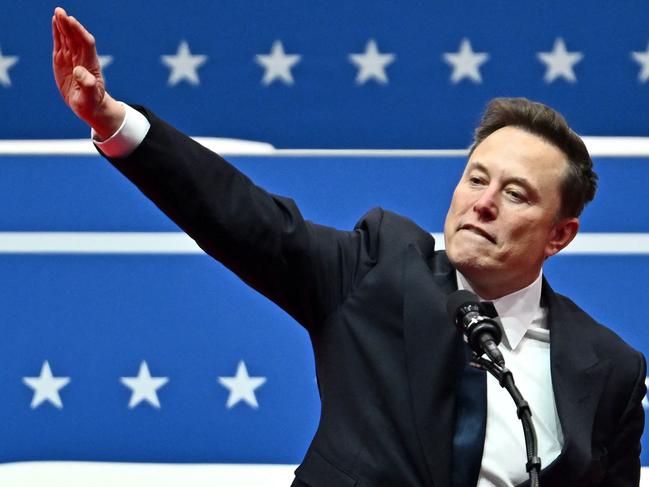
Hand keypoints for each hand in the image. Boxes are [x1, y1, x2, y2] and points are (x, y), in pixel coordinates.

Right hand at [52, 7, 123, 138]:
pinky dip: (58, 33)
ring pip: (68, 38)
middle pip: (76, 38)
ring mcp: (72, 58)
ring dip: (63, 25)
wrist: (89, 106)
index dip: (80, 32)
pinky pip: (60, 44)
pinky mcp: (63, 60)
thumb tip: (79, 70)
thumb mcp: (90, 97)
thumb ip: (87, 84)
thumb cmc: (91, 103)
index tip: (72, 22)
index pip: (86, 44)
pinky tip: (55, 21)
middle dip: (69, 25)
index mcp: (91, 66)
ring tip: (58, 12)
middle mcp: (82, 59)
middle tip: (61, 12)